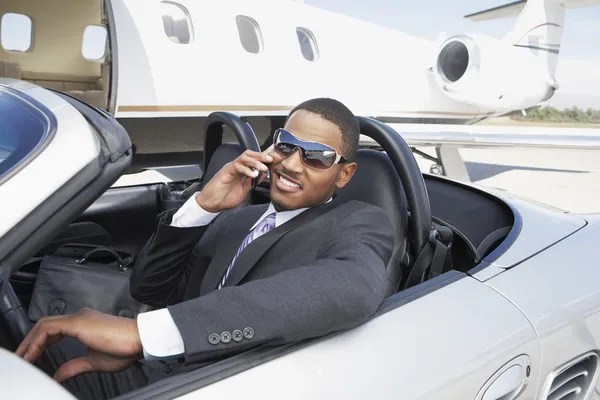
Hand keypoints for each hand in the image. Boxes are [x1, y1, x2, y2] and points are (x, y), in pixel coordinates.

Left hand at [16, 308, 142, 382]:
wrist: (140, 340)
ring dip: (30, 342)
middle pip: (44, 325)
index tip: (31, 357)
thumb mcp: (94, 361)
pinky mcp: (79, 322)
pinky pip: (48, 329)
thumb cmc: (126, 347)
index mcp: (84, 324)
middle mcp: (80, 317)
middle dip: (29, 342)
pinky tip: (33, 354)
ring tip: (23, 358)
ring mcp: (78, 318)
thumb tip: (59, 374)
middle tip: (21, 358)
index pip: (53, 330)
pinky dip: (37, 341)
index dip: (39, 343)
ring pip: (43, 325)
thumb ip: (74, 366)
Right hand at [196, 146, 273, 211]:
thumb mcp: (244, 190)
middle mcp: (236, 167)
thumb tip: (263, 175)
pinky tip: (253, 175)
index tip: (273, 159)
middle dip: (261, 155)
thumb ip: (253, 182)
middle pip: (249, 154)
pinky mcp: (225, 172)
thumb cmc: (224, 198)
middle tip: (270, 160)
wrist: (211, 204)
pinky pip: (237, 166)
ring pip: (244, 158)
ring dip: (255, 161)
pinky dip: (246, 169)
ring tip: (263, 168)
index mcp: (240, 171)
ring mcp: (230, 168)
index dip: (263, 158)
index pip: (253, 159)